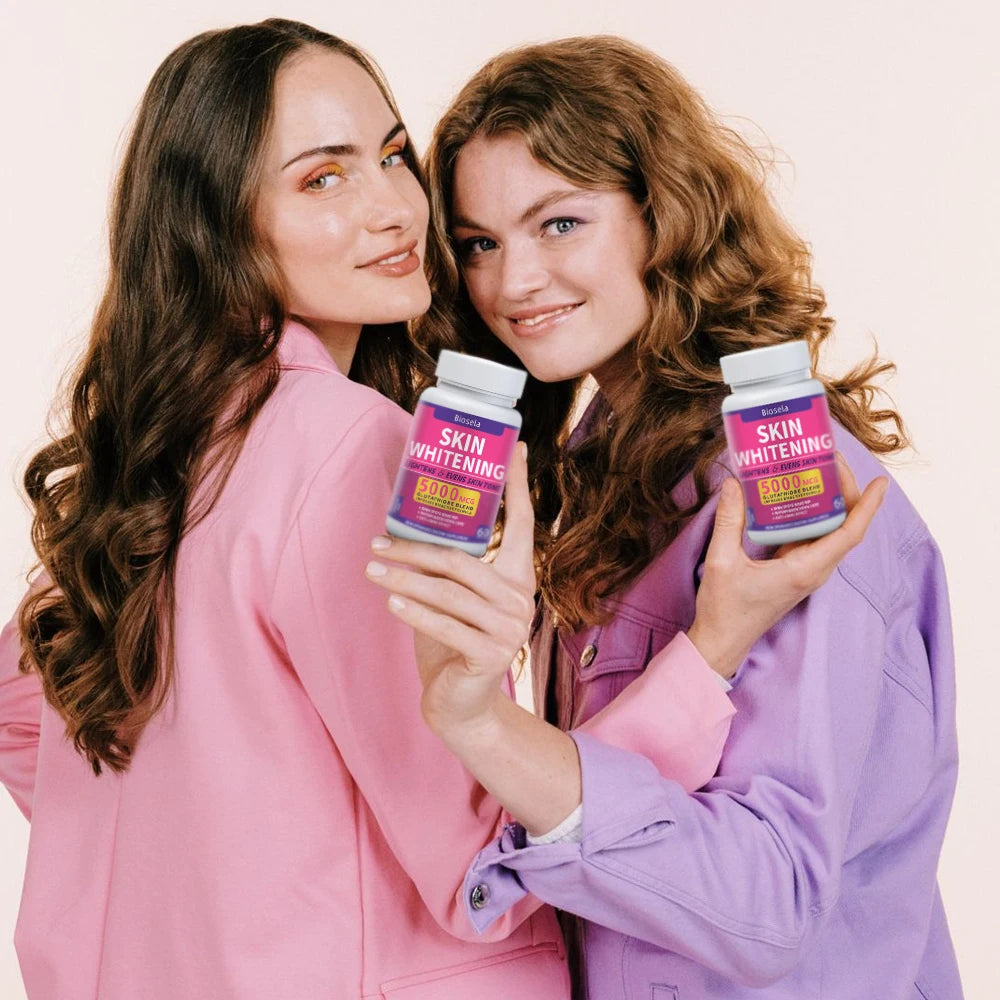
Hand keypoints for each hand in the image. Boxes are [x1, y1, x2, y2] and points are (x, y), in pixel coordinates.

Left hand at [364, 443, 535, 738]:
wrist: (463, 706)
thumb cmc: (453, 643)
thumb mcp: (453, 598)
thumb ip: (446, 566)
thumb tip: (405, 519)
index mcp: (516, 577)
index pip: (522, 522)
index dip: (517, 484)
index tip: (517, 448)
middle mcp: (520, 598)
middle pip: (462, 560)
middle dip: (414, 549)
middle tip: (376, 541)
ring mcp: (509, 628)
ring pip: (447, 592)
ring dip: (403, 578)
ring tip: (372, 569)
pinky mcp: (491, 655)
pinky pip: (444, 625)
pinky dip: (413, 612)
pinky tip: (390, 601)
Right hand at [688, 454, 888, 679]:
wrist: (722, 642)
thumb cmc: (724, 610)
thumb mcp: (721, 562)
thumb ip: (729, 521)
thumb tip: (735, 484)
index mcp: (804, 569)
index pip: (849, 534)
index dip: (868, 506)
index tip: (880, 482)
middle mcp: (813, 571)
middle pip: (844, 526)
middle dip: (845, 491)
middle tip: (830, 459)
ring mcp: (806, 572)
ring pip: (830, 532)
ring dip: (830, 501)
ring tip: (817, 469)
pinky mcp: (795, 571)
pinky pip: (812, 538)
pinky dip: (811, 514)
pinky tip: (796, 496)